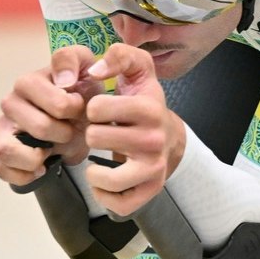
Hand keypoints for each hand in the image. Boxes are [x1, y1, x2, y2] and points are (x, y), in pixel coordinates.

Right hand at [0, 45, 98, 185]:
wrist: (77, 121)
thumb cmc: (79, 93)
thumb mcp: (85, 69)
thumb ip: (74, 60)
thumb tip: (64, 80)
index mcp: (29, 82)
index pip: (58, 103)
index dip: (76, 109)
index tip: (80, 106)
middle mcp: (10, 103)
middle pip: (40, 128)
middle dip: (65, 134)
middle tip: (71, 130)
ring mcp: (3, 128)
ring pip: (7, 150)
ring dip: (37, 157)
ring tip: (52, 150)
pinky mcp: (1, 152)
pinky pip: (1, 169)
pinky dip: (23, 175)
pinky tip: (41, 168)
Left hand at [81, 43, 185, 216]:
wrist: (169, 136)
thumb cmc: (143, 101)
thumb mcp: (137, 68)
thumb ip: (119, 55)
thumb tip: (95, 69)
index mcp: (150, 109)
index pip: (97, 108)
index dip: (90, 108)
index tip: (101, 111)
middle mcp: (154, 140)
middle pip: (94, 138)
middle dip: (91, 134)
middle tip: (103, 134)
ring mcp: (154, 169)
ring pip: (103, 177)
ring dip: (93, 168)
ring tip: (99, 160)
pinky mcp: (150, 191)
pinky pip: (115, 203)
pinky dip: (103, 194)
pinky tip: (106, 180)